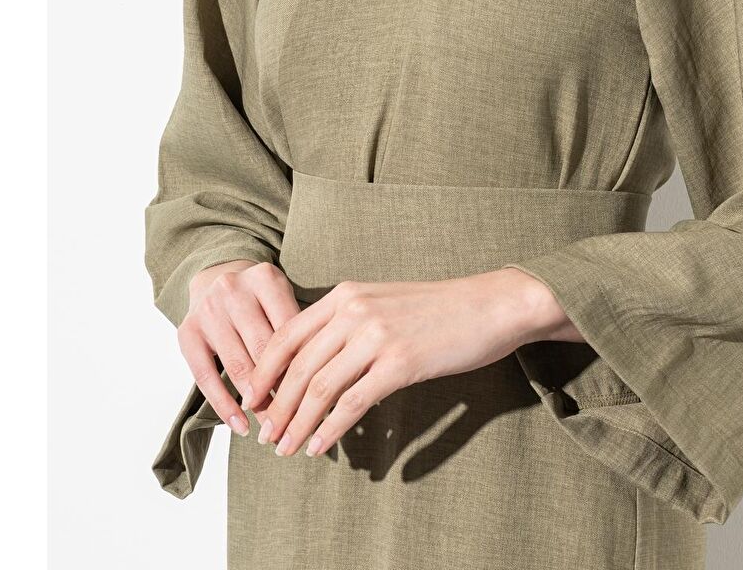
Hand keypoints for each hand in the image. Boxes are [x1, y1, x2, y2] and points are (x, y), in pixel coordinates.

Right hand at [177, 259, 301, 434]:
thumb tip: (319, 381)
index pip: (290, 329)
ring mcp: (208, 310)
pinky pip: (205, 377)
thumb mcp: (281, 298)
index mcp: (265, 278)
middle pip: (264, 349)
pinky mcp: (187, 332)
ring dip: (257, 403)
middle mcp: (234, 290)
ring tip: (272, 428)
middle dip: (282, 389)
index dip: (303, 366)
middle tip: (297, 420)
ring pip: (238, 366)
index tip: (316, 398)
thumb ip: (297, 329)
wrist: (215, 276)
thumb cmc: (259, 298)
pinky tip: (240, 425)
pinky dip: (224, 406)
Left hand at [238, 267, 567, 457]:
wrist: (490, 305)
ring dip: (296, 423)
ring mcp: (376, 335)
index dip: (264, 371)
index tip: (252, 399)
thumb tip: (313, 359)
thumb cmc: (438, 308)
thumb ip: (348, 320)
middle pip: (298, 365)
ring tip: (285, 448)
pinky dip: (330, 428)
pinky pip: (352, 402)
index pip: (288, 334)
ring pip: (319, 387)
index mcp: (346, 294)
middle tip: (265, 435)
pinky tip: (320, 445)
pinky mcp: (400, 362)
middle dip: (275, 405)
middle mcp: (354, 310)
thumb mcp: (384, 301)